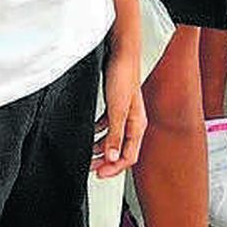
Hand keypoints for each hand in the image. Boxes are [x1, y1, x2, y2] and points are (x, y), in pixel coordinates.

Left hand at [93, 44, 145, 177]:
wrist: (120, 52)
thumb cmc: (123, 76)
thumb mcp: (117, 109)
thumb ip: (115, 134)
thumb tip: (112, 158)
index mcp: (138, 126)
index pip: (129, 157)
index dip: (114, 168)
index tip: (99, 174)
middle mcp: (133, 122)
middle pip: (121, 150)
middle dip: (106, 161)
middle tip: (91, 168)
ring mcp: (124, 113)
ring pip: (113, 138)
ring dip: (101, 147)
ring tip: (89, 154)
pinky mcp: (115, 104)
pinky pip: (107, 125)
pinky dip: (99, 131)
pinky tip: (90, 132)